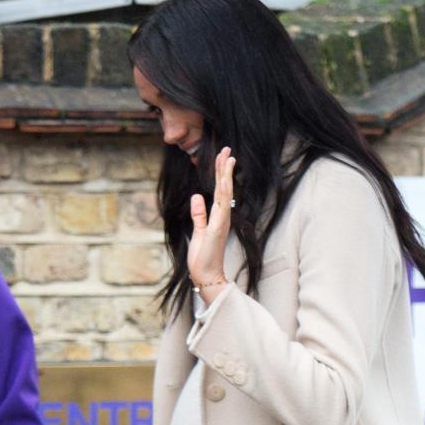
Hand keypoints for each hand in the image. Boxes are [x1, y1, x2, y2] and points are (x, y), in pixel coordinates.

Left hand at [188, 146, 235, 301]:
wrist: (206, 276)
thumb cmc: (202, 257)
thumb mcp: (198, 231)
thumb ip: (199, 214)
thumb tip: (197, 197)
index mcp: (218, 217)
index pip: (220, 190)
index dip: (221, 173)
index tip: (223, 157)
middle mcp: (222, 217)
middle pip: (224, 187)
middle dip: (225, 168)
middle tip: (227, 148)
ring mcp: (221, 222)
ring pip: (225, 193)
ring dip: (226, 174)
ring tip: (228, 157)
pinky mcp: (217, 228)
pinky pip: (221, 206)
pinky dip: (224, 191)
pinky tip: (225, 179)